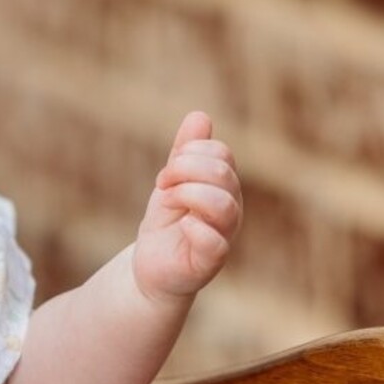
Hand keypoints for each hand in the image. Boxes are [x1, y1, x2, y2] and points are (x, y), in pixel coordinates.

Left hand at [131, 112, 242, 303]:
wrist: (152, 267)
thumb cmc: (166, 225)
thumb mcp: (172, 183)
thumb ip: (185, 153)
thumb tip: (200, 115)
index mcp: (225, 187)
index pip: (220, 154)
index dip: (189, 154)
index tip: (165, 174)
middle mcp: (231, 209)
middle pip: (222, 173)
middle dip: (184, 171)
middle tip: (162, 185)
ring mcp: (224, 236)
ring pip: (223, 204)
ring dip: (187, 195)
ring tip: (168, 203)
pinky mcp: (211, 262)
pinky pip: (215, 242)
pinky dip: (195, 228)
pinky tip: (181, 226)